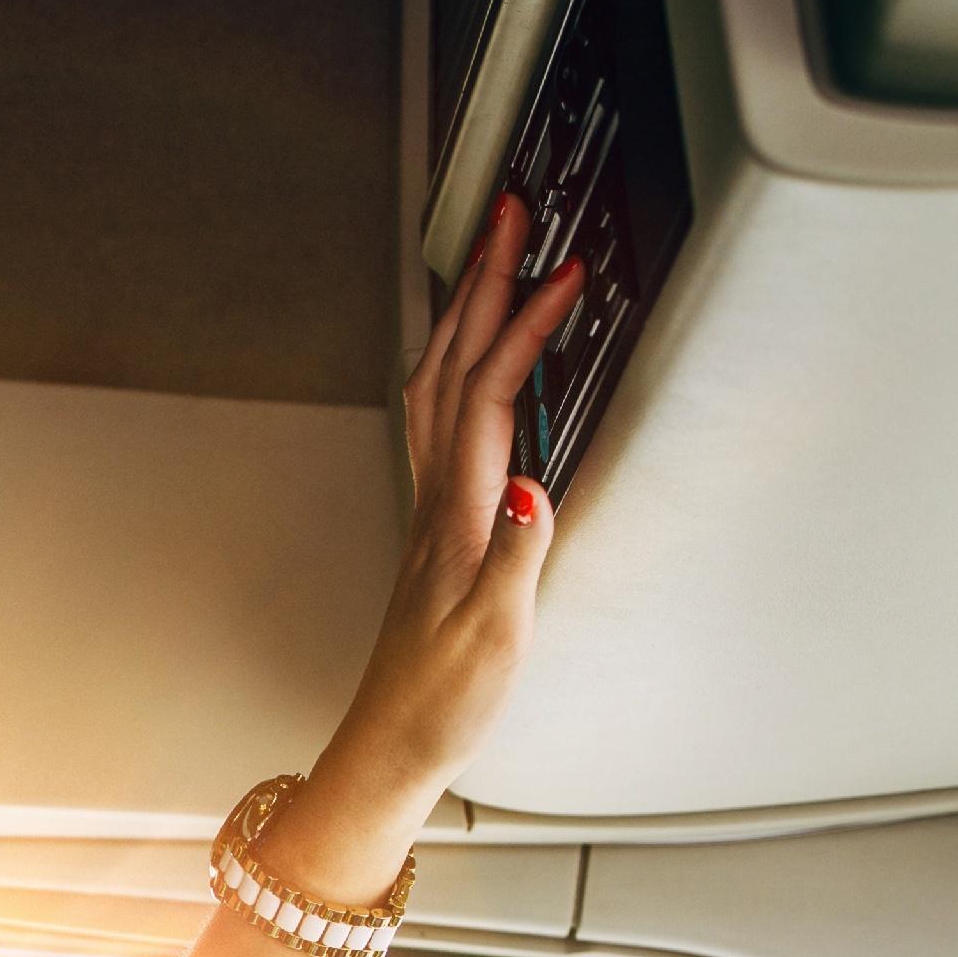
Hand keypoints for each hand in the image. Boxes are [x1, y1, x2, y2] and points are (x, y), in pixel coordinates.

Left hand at [259, 194, 583, 902]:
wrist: (391, 746)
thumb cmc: (442, 704)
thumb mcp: (495, 639)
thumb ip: (518, 558)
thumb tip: (535, 485)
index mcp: (458, 516)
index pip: (492, 394)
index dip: (527, 325)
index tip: (566, 268)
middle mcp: (437, 501)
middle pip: (453, 365)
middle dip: (484, 281)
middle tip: (512, 211)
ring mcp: (430, 510)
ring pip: (439, 384)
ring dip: (466, 312)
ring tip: (495, 257)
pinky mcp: (434, 528)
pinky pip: (442, 420)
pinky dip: (459, 367)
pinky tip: (474, 360)